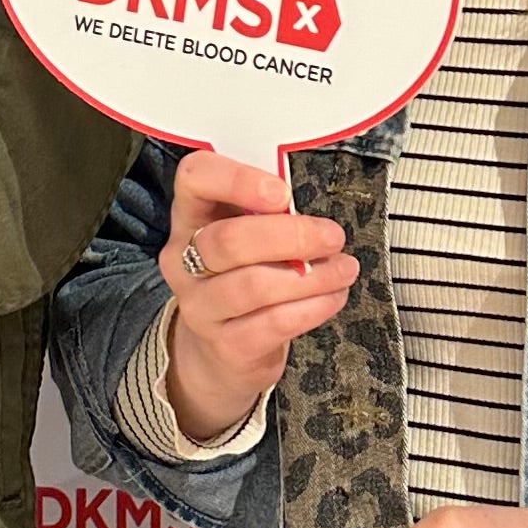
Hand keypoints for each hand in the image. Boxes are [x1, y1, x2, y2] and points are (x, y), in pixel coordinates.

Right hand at [156, 148, 355, 443]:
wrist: (223, 349)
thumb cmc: (244, 275)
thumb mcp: (246, 235)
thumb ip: (267, 214)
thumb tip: (304, 211)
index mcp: (190, 216)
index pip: (195, 178)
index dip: (236, 179)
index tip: (282, 193)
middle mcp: (183, 261)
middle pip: (228, 240)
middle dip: (290, 236)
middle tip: (333, 237)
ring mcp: (199, 307)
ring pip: (253, 286)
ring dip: (311, 276)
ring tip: (344, 270)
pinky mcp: (225, 345)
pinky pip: (271, 323)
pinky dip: (311, 308)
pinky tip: (333, 297)